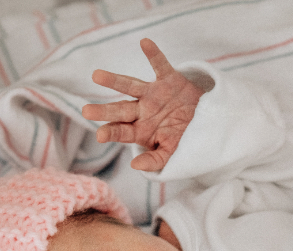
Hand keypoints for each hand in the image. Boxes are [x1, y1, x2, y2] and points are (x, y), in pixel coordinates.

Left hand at [82, 38, 204, 171]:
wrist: (205, 122)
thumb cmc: (185, 138)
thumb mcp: (172, 153)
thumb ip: (155, 160)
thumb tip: (134, 165)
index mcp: (140, 130)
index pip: (121, 131)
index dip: (110, 132)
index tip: (100, 135)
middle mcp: (142, 111)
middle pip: (120, 110)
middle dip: (104, 111)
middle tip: (86, 111)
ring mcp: (153, 95)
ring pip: (130, 86)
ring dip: (114, 81)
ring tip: (96, 76)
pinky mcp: (168, 80)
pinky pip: (160, 65)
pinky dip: (153, 54)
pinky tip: (144, 42)